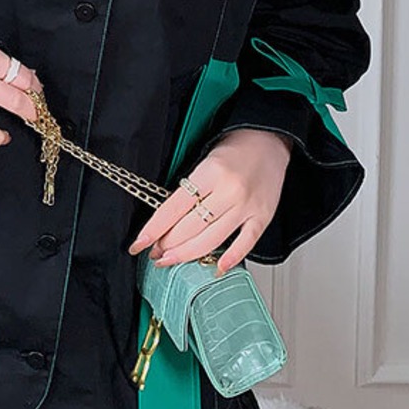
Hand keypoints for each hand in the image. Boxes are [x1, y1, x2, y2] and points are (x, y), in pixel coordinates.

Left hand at [126, 129, 291, 273]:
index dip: (154, 229)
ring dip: (187, 254)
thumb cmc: (235, 150)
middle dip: (167, 244)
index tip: (139, 243)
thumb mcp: (206, 160)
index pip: (173, 207)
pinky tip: (216, 267)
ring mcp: (246, 206)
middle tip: (155, 253)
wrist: (269, 141)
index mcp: (210, 172)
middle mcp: (228, 190)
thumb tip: (167, 220)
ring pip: (212, 240)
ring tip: (171, 260)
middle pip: (190, 227)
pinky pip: (245, 244)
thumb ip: (190, 189)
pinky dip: (230, 258)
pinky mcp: (263, 217)